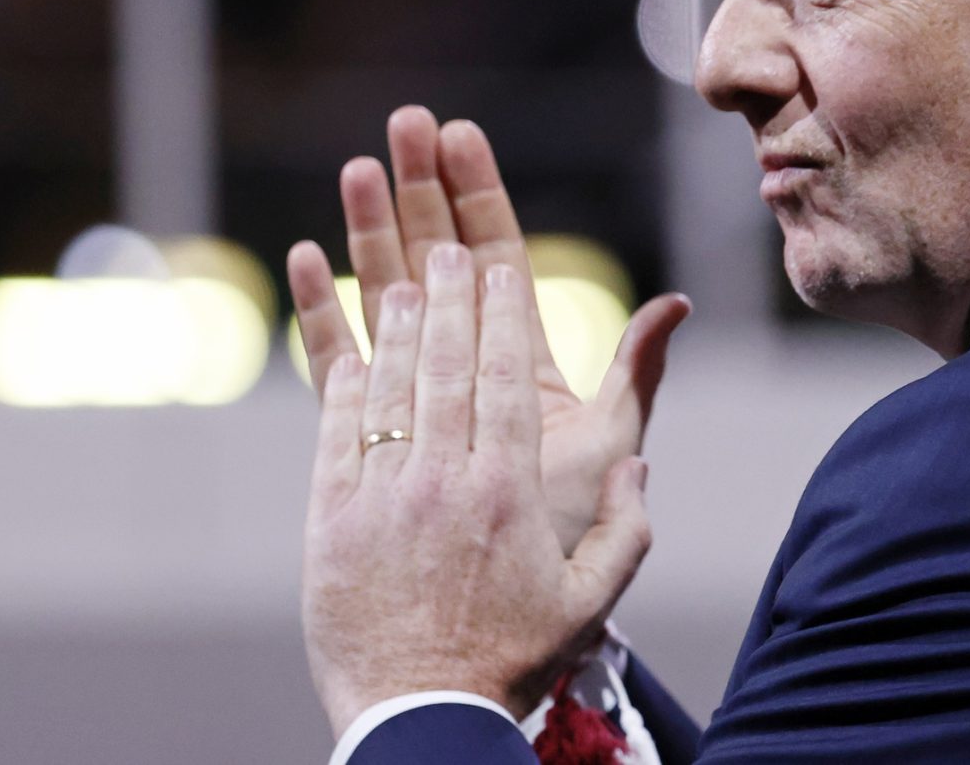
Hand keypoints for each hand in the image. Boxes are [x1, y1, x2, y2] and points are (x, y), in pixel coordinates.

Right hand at [289, 105, 689, 554]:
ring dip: (370, 232)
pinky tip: (306, 259)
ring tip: (356, 167)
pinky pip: (340, 362)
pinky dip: (322, 311)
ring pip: (388, 296)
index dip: (479, 194)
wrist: (497, 623)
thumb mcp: (605, 450)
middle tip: (403, 121)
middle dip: (422, 190)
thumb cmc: (559, 540)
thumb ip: (633, 375)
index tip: (459, 134)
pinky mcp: (367, 433)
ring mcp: (415, 398)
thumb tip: (676, 302)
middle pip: (440, 260)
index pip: (500, 257)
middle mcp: (466, 372)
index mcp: (521, 364)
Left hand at [302, 246, 651, 734]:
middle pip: (447, 366)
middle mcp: (445, 480)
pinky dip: (344, 384)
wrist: (422, 716)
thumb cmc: (512, 661)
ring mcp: (382, 496)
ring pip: (391, 389)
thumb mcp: (591, 601)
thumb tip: (640, 465)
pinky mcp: (330, 521)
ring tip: (403, 280)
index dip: (499, 315)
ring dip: (397, 327)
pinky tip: (352, 350)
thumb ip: (627, 527)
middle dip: (449, 299)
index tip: (497, 269)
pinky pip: (337, 434)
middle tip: (448, 252)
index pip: (506, 378)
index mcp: (509, 491)